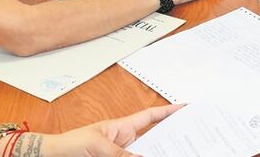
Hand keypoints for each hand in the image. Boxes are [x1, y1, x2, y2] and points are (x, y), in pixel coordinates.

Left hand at [39, 104, 181, 155]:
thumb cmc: (71, 144)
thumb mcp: (97, 145)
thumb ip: (120, 152)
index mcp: (123, 126)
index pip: (151, 116)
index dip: (169, 111)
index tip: (186, 108)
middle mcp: (125, 140)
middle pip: (154, 137)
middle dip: (170, 137)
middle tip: (188, 138)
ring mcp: (121, 153)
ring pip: (146, 153)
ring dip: (158, 152)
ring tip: (175, 151)